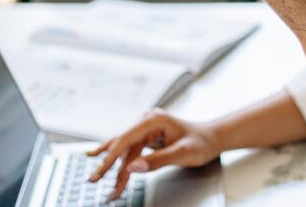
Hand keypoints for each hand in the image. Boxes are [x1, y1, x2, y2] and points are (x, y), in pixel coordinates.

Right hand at [86, 109, 221, 201]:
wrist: (212, 138)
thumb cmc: (202, 142)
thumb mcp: (182, 153)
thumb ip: (157, 160)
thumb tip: (133, 167)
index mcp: (154, 120)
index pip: (126, 138)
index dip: (111, 156)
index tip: (100, 171)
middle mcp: (147, 121)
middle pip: (122, 146)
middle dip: (108, 165)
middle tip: (93, 180)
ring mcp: (146, 128)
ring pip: (125, 151)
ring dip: (116, 169)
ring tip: (104, 185)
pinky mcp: (147, 136)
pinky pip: (130, 151)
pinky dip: (121, 163)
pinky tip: (102, 162)